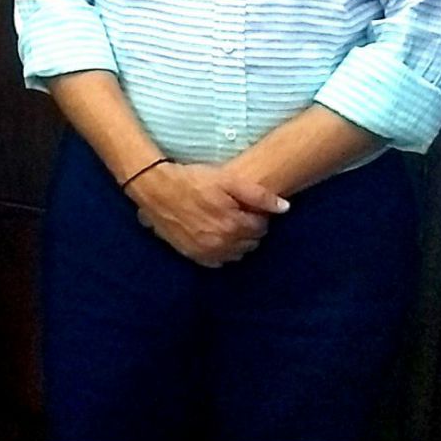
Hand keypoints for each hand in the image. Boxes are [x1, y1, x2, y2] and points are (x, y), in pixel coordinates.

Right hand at [126, 160, 286, 266]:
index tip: (247, 206)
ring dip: (236, 242)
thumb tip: (285, 209)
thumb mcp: (227, 179)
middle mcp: (222, 244)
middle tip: (237, 214)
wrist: (155, 188)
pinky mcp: (192, 255)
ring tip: (226, 224)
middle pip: (251, 243)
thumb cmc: (192, 180)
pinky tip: (214, 236)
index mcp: (234, 226)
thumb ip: (259, 195)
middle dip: (249, 230)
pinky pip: (217, 261)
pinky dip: (221, 251)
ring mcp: (206, 252)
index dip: (257, 215)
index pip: (261, 227)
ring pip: (236, 254)